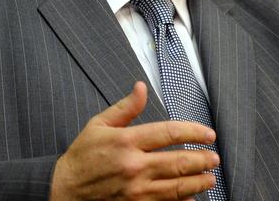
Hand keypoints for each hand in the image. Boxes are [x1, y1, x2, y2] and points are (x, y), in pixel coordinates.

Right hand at [50, 81, 218, 199]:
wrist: (63, 192)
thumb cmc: (82, 157)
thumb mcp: (98, 125)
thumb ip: (125, 108)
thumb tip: (141, 88)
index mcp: (127, 141)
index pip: (169, 133)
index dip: (194, 132)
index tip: (208, 134)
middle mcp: (134, 166)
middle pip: (179, 162)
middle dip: (202, 159)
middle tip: (214, 157)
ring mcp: (136, 191)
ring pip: (177, 187)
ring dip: (198, 182)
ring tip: (210, 177)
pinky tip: (192, 198)